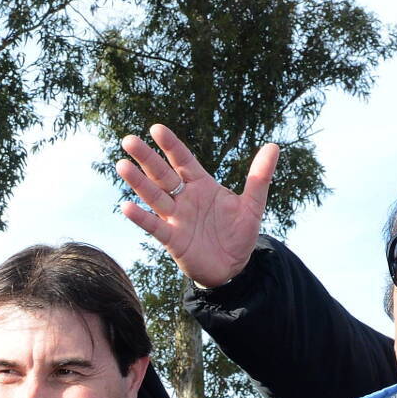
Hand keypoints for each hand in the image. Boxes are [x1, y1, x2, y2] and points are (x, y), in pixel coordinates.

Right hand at [117, 124, 278, 288]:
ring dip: (138, 182)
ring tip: (122, 165)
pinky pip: (154, 226)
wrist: (233, 268)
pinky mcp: (172, 239)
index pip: (183, 160)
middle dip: (146, 158)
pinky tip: (127, 207)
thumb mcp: (253, 205)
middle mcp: (185, 199)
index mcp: (202, 186)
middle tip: (128, 140)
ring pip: (155, 196)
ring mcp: (176, 218)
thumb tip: (274, 146)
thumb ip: (259, 177)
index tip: (156, 128)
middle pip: (162, 174)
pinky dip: (142, 217)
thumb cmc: (239, 235)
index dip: (171, 145)